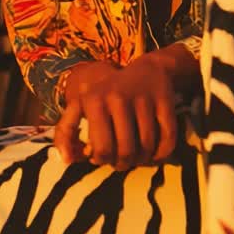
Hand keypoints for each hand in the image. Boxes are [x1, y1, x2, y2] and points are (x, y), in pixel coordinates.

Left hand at [55, 56, 179, 169]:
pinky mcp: (165, 102)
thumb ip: (66, 131)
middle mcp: (117, 98)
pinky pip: (167, 140)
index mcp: (93, 100)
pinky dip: (162, 153)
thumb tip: (66, 160)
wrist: (147, 70)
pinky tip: (154, 152)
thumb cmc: (108, 94)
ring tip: (137, 156)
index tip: (104, 156)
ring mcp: (143, 99)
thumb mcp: (82, 105)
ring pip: (147, 148)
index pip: (101, 149)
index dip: (103, 160)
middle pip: (126, 152)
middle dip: (124, 163)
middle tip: (123, 160)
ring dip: (143, 160)